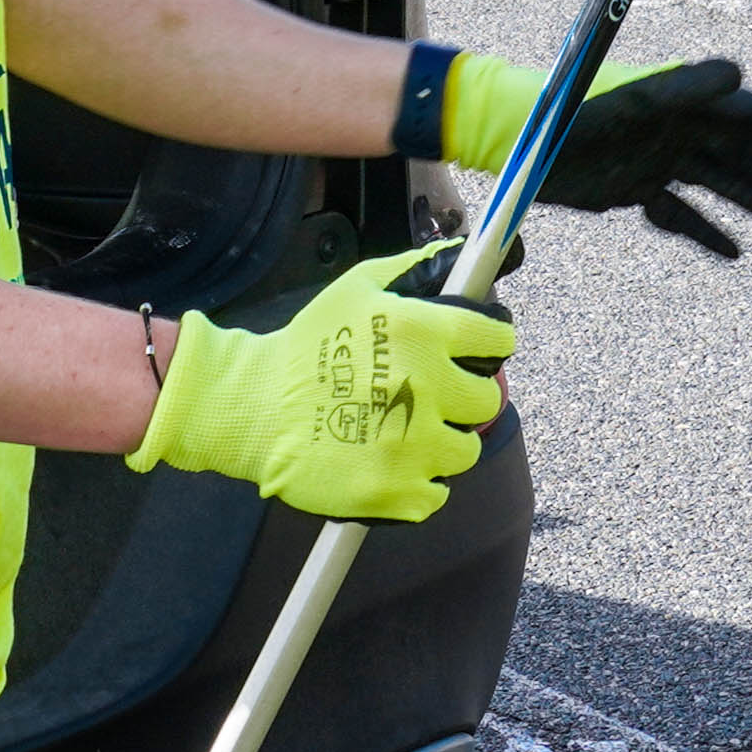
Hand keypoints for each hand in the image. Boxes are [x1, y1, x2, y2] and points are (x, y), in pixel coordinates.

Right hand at [137, 253, 514, 523]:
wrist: (254, 408)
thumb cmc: (306, 346)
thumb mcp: (356, 290)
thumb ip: (412, 271)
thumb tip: (455, 257)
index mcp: (424, 333)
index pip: (497, 341)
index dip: (488, 345)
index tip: (474, 353)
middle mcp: (426, 389)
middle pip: (487, 401)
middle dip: (463, 397)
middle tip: (432, 396)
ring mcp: (413, 446)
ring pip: (465, 450)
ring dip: (443, 442)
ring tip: (409, 432)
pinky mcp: (396, 491)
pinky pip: (436, 494)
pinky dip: (419, 484)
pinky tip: (393, 464)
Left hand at [442, 49, 751, 258]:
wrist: (521, 142)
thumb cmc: (577, 113)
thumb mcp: (634, 100)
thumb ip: (685, 86)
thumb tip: (740, 74)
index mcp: (681, 100)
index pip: (748, 115)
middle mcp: (675, 128)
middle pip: (740, 152)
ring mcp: (657, 159)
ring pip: (718, 183)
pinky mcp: (634, 189)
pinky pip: (681, 213)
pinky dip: (707, 231)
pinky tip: (736, 252)